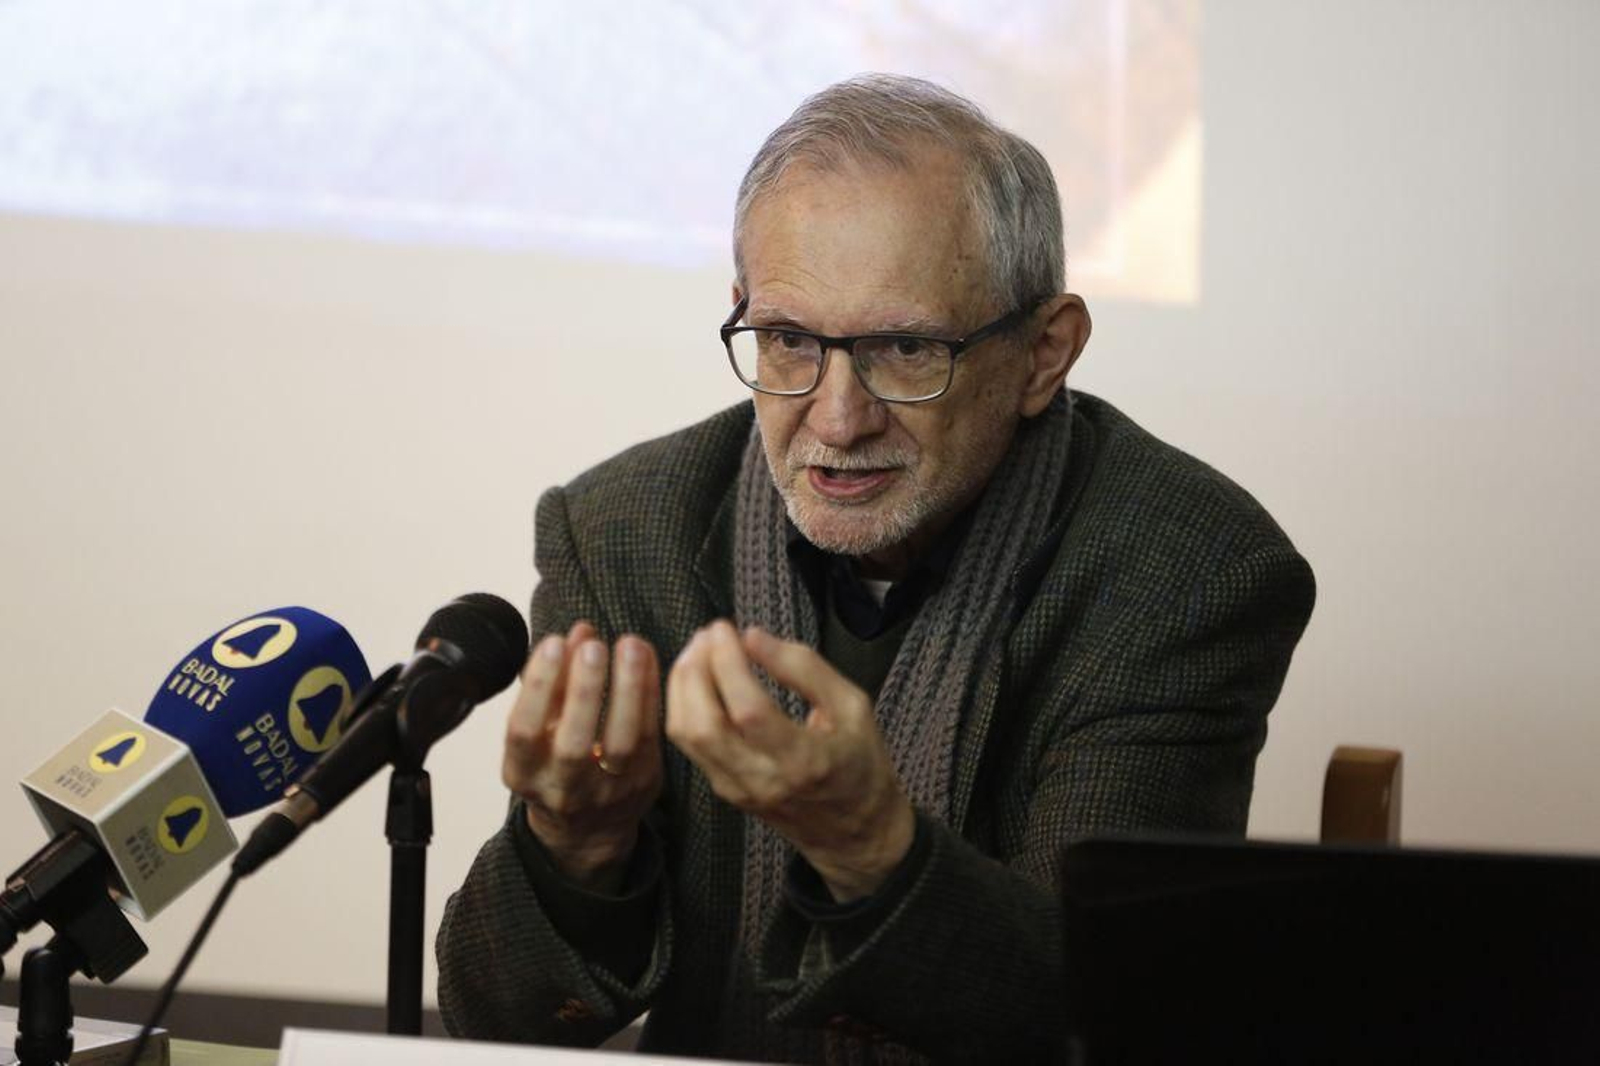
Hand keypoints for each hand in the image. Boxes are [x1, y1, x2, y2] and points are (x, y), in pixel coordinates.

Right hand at [502, 621, 662, 891]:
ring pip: (620, 743)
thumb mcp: (539, 728)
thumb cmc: (556, 763)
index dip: (538, 687)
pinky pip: (650, 736)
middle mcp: (563, 788)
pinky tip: (647, 660)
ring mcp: (607, 791)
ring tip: (629, 645)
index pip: (524, 732)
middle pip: (573, 743)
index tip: (552, 644)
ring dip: (626, 689)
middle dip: (583, 690)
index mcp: (524, 773)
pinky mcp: (643, 782)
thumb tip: (578, 631)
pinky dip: (650, 694)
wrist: (587, 827)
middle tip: (593, 646)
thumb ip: (554, 681)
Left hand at [665, 620, 915, 901]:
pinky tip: (699, 678)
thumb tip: (753, 636)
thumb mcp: (853, 707)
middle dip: (695, 669)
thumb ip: (804, 668)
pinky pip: (689, 744)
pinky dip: (684, 704)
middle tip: (709, 635)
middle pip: (703, 724)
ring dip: (682, 685)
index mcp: (803, 761)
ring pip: (686, 735)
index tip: (727, 629)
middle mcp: (762, 780)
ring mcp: (737, 789)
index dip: (728, 664)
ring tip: (701, 650)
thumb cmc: (861, 765)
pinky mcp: (724, 790)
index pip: (748, 710)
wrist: (855, 834)